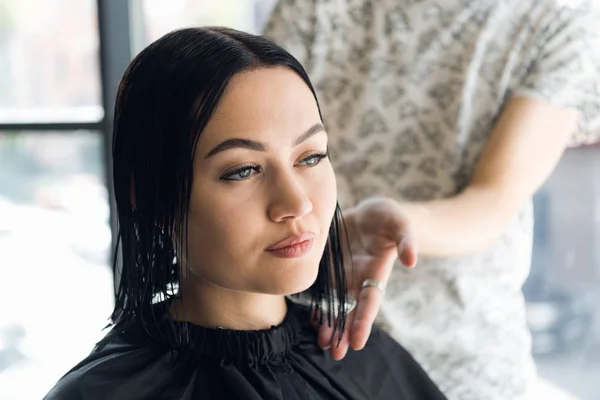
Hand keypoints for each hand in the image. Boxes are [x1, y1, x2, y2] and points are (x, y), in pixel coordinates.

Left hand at [318, 197, 416, 359]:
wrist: (368, 212)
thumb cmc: (388, 217)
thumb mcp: (400, 223)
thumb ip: (407, 240)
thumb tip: (411, 261)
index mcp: (376, 271)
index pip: (370, 301)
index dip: (363, 320)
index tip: (357, 342)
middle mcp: (359, 278)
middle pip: (351, 309)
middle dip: (344, 331)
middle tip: (335, 353)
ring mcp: (343, 274)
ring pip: (335, 303)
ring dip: (330, 324)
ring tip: (322, 343)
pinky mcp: (330, 266)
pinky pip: (322, 289)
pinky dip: (318, 304)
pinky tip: (313, 320)